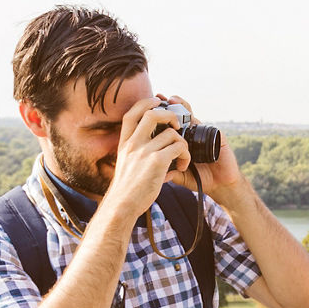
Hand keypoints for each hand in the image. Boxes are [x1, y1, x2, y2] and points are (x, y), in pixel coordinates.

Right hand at [104, 98, 191, 217]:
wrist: (122, 205)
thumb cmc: (127, 188)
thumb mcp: (125, 164)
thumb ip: (135, 152)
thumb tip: (149, 146)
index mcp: (124, 142)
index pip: (131, 113)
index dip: (145, 103)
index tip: (157, 102)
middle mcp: (132, 143)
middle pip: (151, 114)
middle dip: (169, 114)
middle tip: (178, 126)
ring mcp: (144, 151)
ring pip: (171, 133)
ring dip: (183, 142)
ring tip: (183, 157)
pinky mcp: (157, 162)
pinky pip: (179, 148)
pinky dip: (186, 155)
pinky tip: (183, 166)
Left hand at [157, 95, 242, 196]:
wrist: (220, 185)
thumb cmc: (199, 178)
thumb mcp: (179, 175)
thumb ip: (166, 171)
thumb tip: (149, 170)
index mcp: (179, 141)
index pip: (167, 124)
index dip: (158, 115)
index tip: (145, 108)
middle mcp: (190, 134)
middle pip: (178, 114)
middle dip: (168, 104)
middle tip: (158, 98)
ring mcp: (203, 134)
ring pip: (191, 115)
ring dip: (181, 106)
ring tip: (172, 100)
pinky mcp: (216, 137)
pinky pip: (207, 125)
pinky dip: (198, 120)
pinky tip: (191, 118)